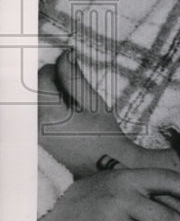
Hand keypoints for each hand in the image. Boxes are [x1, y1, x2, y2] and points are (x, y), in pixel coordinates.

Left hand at [38, 51, 179, 175]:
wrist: (106, 165)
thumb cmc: (104, 134)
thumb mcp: (94, 102)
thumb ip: (74, 78)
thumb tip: (64, 56)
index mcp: (50, 113)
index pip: (41, 78)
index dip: (55, 68)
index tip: (69, 69)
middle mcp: (35, 125)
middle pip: (32, 89)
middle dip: (48, 82)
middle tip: (69, 87)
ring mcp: (33, 135)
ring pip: (32, 102)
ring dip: (46, 96)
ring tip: (68, 103)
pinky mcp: (35, 141)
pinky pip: (34, 116)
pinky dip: (45, 109)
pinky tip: (63, 115)